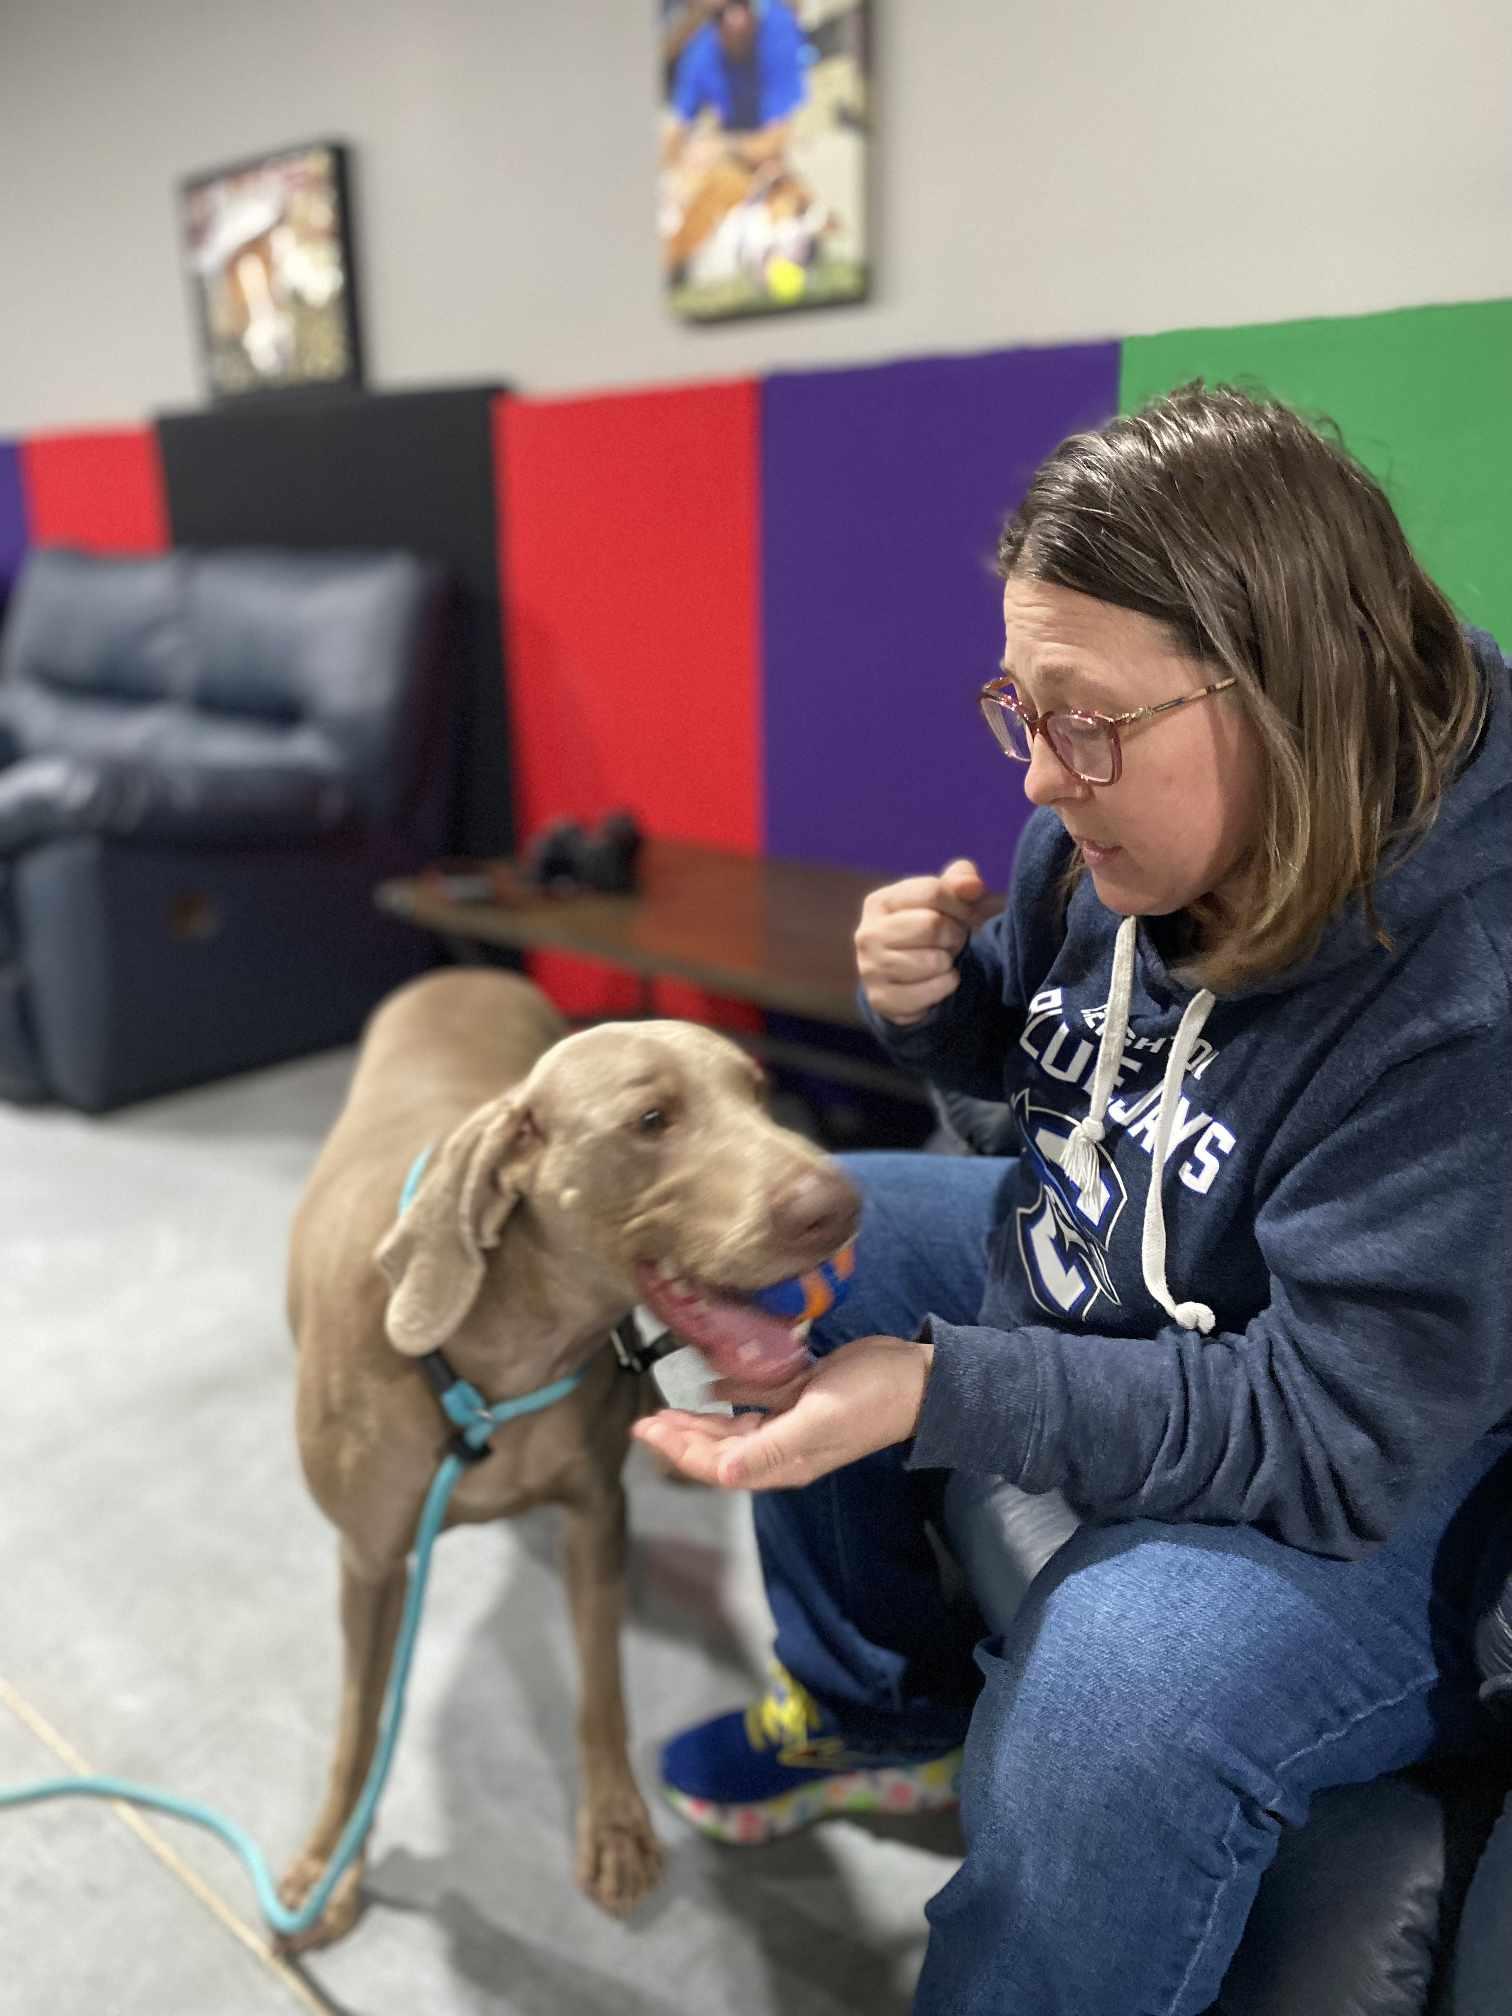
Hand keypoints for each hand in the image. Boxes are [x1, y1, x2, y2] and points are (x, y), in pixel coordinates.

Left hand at [632, 1335, 933, 1490]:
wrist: (916, 1379)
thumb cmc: (867, 1401)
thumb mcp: (816, 1422)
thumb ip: (768, 1449)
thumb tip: (719, 1475)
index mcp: (781, 1461)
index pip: (716, 1465)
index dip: (679, 1451)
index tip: (646, 1431)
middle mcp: (781, 1447)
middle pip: (718, 1449)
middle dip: (680, 1437)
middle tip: (646, 1420)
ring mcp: (791, 1424)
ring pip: (733, 1428)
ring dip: (700, 1420)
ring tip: (667, 1407)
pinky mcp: (802, 1398)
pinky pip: (757, 1402)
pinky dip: (733, 1396)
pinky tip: (713, 1384)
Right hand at [855, 858, 997, 1025]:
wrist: (905, 978)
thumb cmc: (929, 930)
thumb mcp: (945, 899)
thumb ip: (961, 881)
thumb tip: (973, 885)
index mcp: (879, 902)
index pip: (932, 891)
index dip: (961, 904)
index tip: (965, 915)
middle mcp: (867, 934)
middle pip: (933, 925)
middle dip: (955, 934)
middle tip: (951, 941)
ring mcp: (871, 969)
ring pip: (934, 960)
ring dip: (949, 962)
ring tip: (941, 959)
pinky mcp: (882, 999)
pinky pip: (932, 991)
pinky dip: (946, 986)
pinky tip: (936, 981)